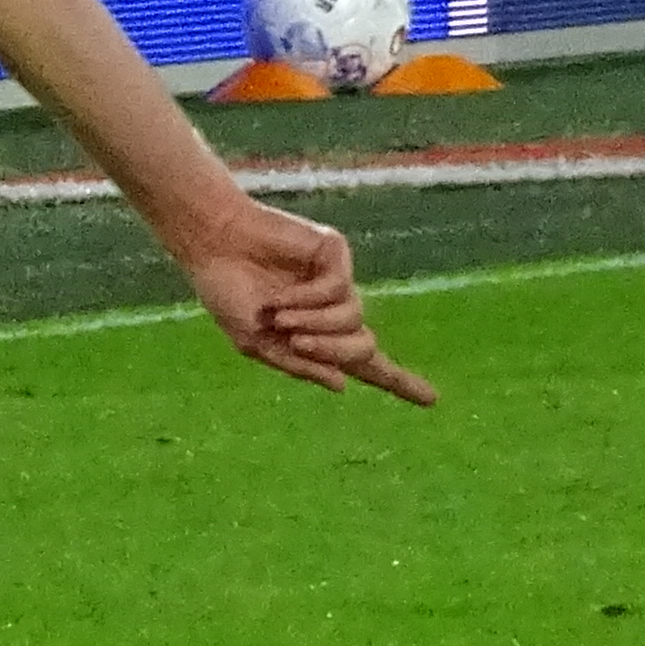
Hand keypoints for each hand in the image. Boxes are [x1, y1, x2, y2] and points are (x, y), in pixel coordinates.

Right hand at [167, 187, 435, 406]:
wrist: (212, 244)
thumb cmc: (225, 291)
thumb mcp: (253, 342)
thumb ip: (295, 364)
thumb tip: (343, 384)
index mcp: (316, 334)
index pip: (365, 363)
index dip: (398, 381)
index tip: (432, 400)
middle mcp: (333, 309)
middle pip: (364, 347)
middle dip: (336, 352)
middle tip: (300, 345)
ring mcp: (336, 280)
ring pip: (353, 318)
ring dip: (316, 325)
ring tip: (281, 318)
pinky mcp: (334, 253)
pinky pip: (338, 288)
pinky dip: (309, 299)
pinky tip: (282, 297)